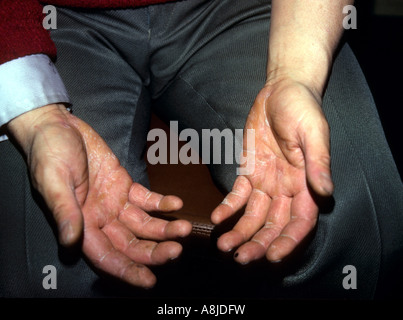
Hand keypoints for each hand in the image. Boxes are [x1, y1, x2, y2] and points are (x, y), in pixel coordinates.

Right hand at [8, 104, 191, 287]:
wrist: (58, 126)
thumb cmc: (49, 152)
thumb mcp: (53, 180)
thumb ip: (65, 210)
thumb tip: (70, 241)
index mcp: (81, 224)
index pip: (106, 256)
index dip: (127, 270)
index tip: (149, 280)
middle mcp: (100, 218)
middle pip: (131, 244)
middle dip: (154, 251)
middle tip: (176, 251)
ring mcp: (114, 203)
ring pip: (143, 224)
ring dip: (164, 229)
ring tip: (184, 228)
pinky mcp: (124, 185)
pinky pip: (146, 199)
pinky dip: (161, 202)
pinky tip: (175, 204)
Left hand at [211, 79, 332, 263]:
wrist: (282, 90)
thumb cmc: (302, 108)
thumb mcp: (313, 131)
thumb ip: (318, 161)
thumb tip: (325, 191)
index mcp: (306, 182)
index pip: (300, 221)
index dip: (288, 240)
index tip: (273, 255)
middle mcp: (286, 188)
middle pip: (273, 224)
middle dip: (258, 243)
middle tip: (240, 258)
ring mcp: (266, 181)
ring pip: (254, 215)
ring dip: (240, 232)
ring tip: (224, 245)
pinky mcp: (249, 170)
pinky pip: (238, 194)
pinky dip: (228, 207)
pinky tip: (217, 218)